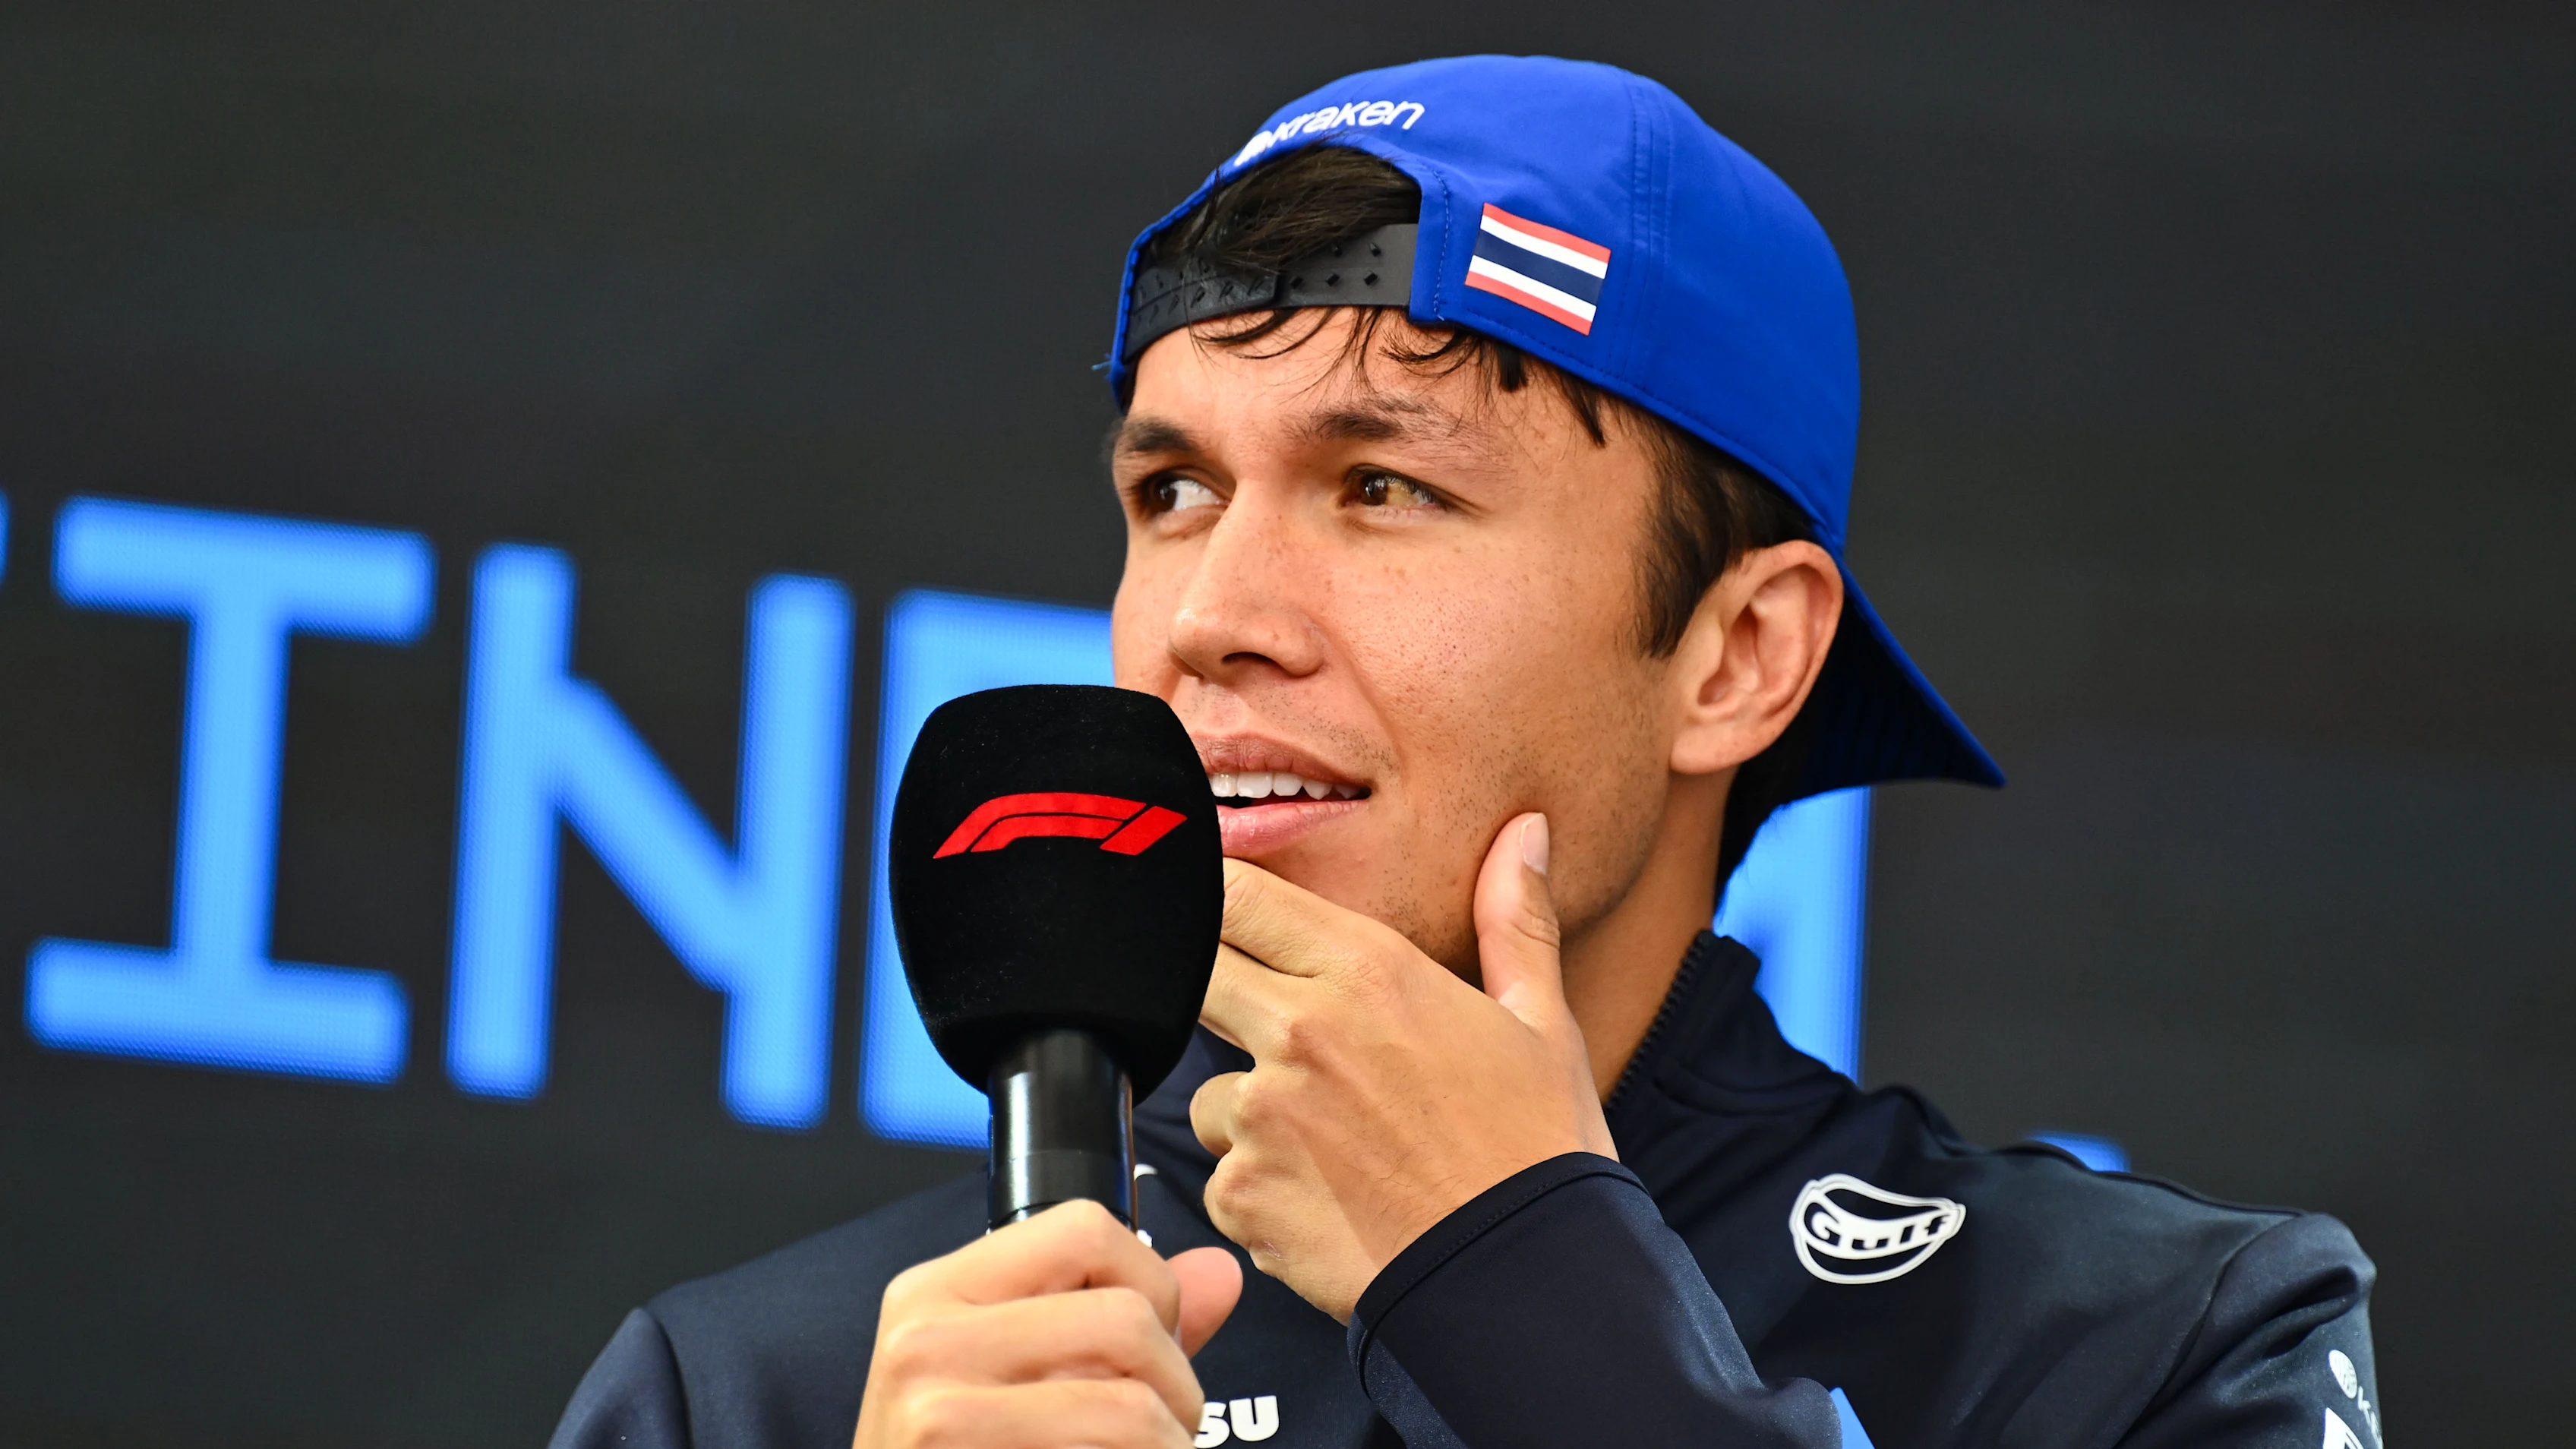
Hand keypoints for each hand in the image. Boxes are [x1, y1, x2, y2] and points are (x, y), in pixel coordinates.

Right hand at [850, 1199, 1242, 1448]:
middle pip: (1127, 1318)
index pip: (1086, 1227)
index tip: (1147, 1341)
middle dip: (1176, 1383)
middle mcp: (926, 1342)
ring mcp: (942, 1416)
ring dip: (1166, 1444)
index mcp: (936, 1292)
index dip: (1148, 1282)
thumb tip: (1219, 1273)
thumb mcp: (1008, 1374)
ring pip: (1133, 1407)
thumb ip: (1114, 1321)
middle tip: (1160, 1427)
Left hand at [1191, 813, 1614, 1318]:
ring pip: (1210, 1095)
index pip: (1238, 894)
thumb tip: (1527, 832)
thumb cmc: (1538, 1152)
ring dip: (1251, 1118)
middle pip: (1197, 973)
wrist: (1526, 1280)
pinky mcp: (1244, 1194)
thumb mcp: (1540, 1021)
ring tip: (1338, 1152)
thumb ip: (1513, 917)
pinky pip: (1223, 1180)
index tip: (1229, 922)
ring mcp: (1263, 1114)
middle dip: (1223, 998)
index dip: (1221, 902)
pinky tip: (1331, 1206)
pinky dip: (1262, 1195)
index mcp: (1367, 970)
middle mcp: (1300, 1029)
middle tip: (1281, 1040)